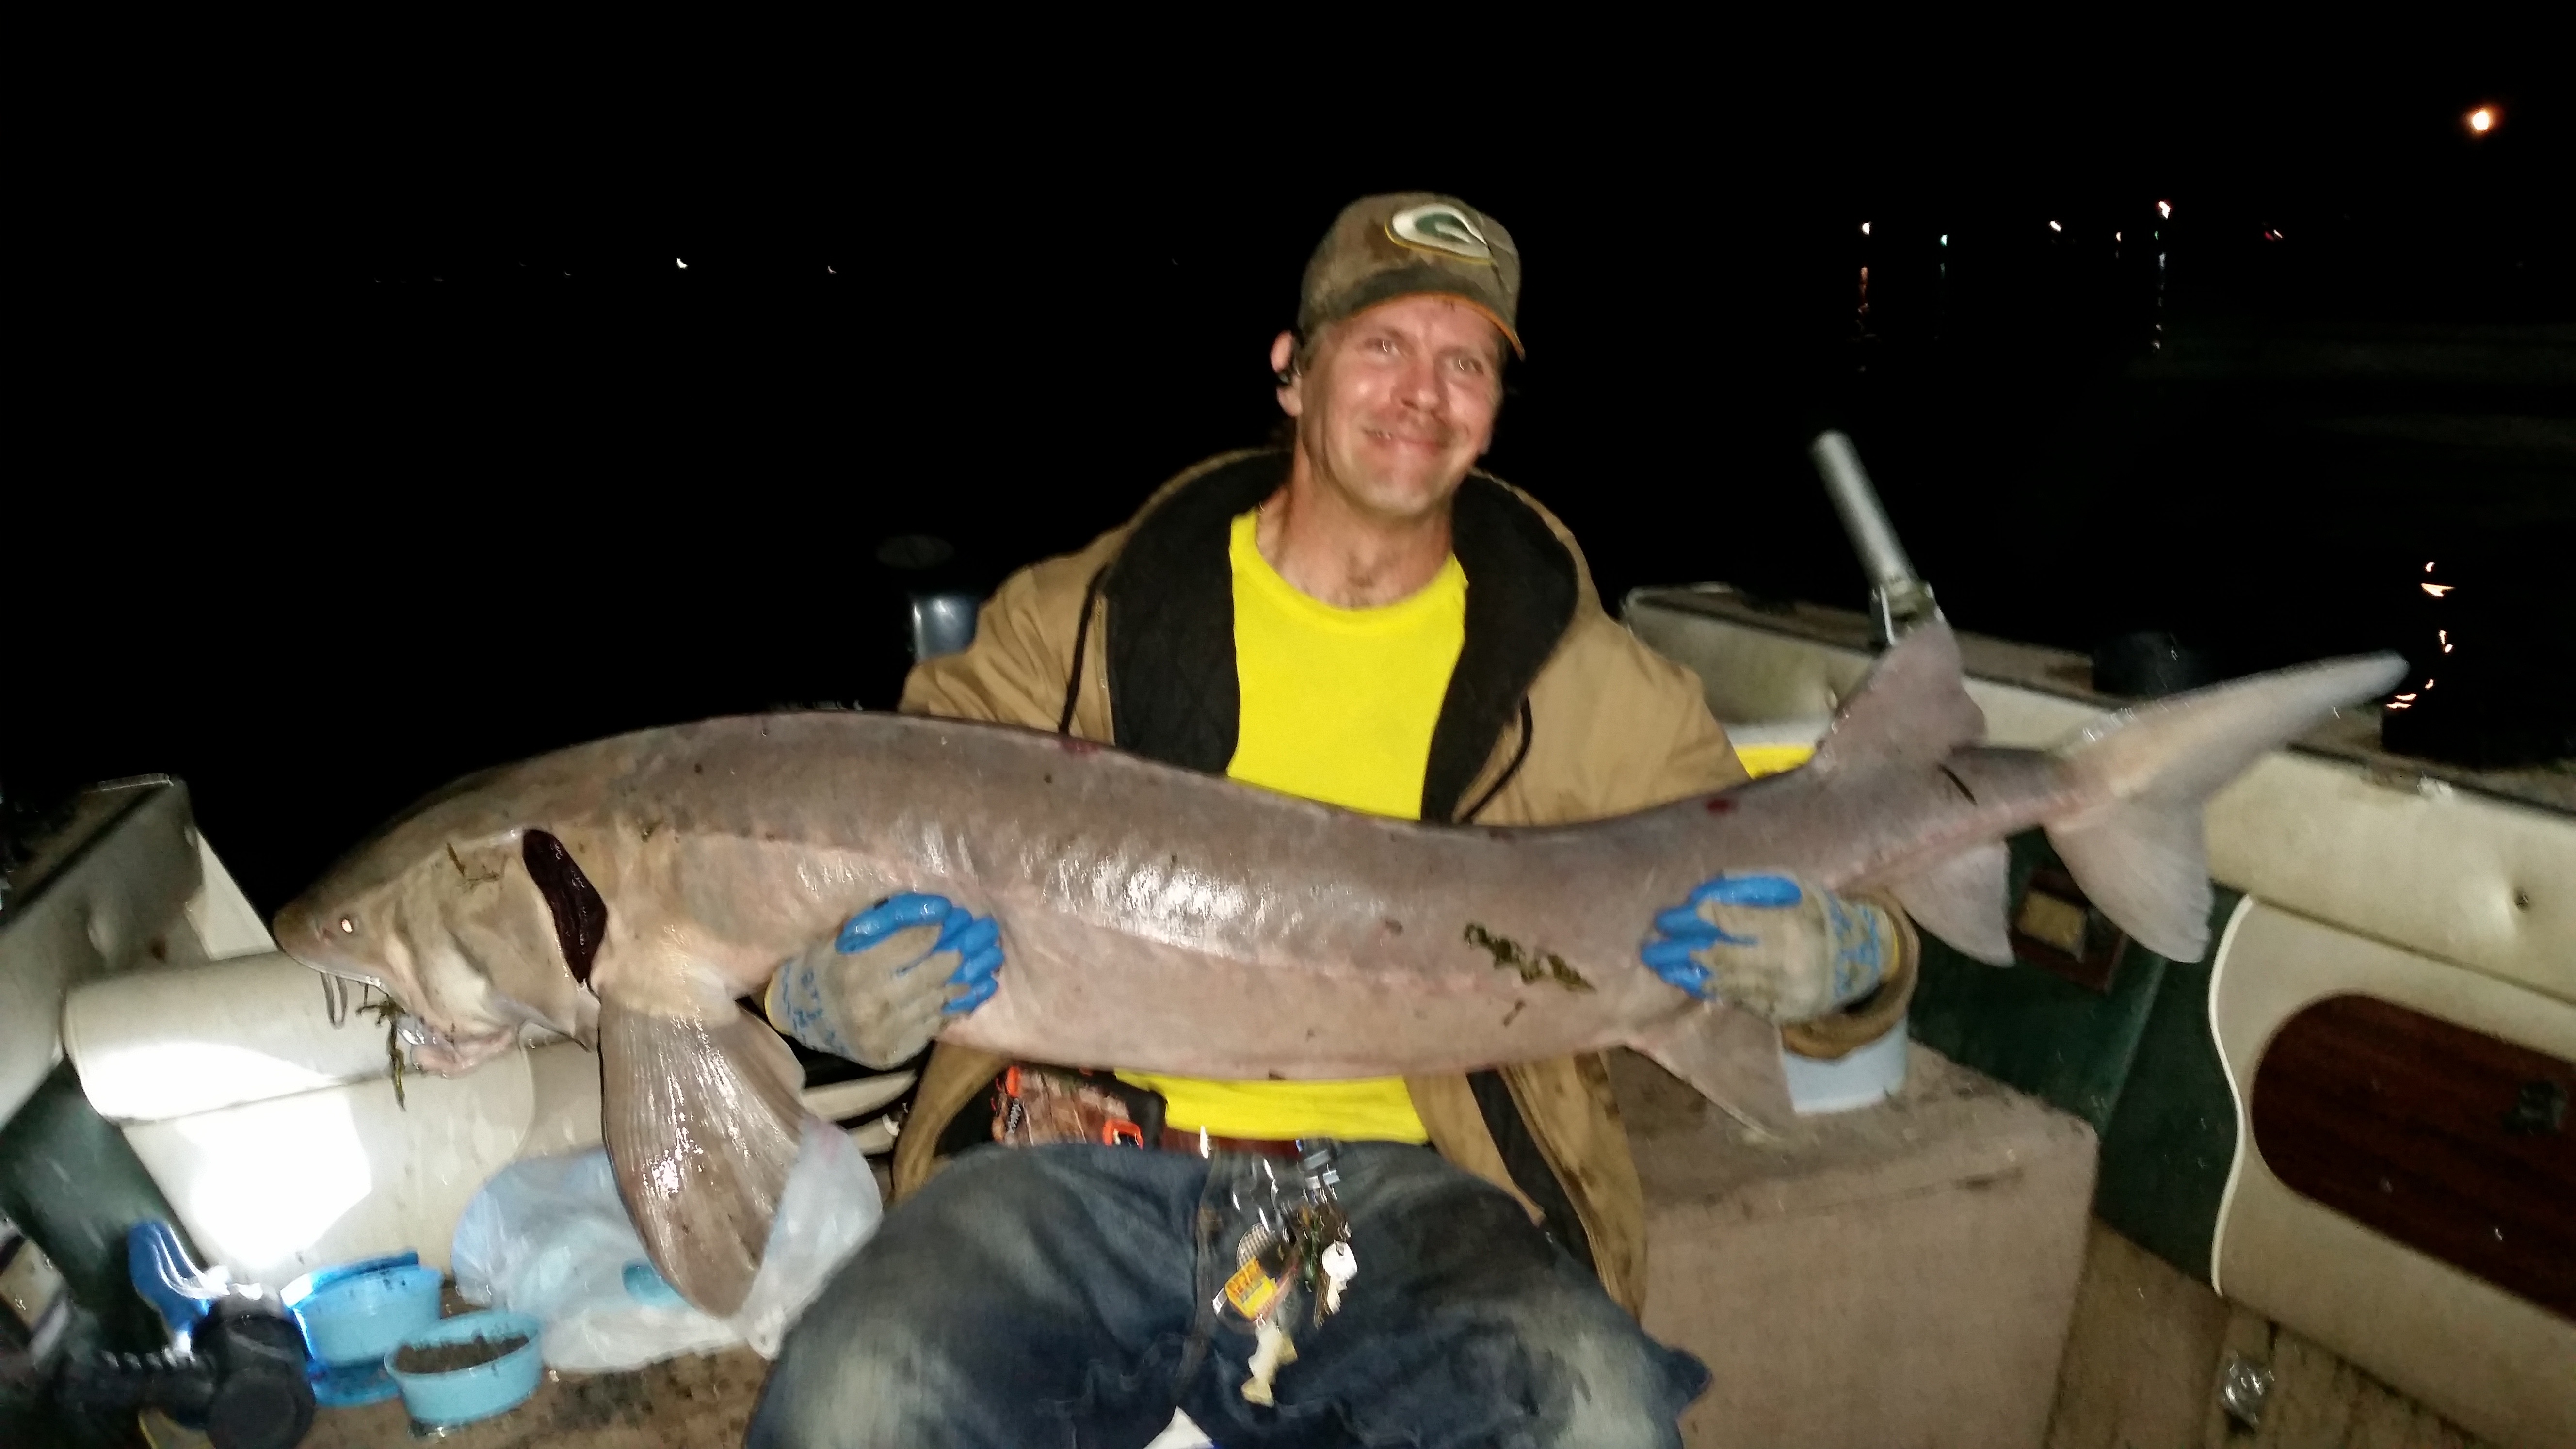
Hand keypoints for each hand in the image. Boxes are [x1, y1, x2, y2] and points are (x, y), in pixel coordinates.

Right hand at [764, 892, 1002, 1066]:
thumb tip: (939, 909)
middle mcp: (871, 1003)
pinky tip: (979, 987)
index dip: (938, 927)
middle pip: (933, 972)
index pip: (911, 943)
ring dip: (971, 975)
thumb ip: (889, 921)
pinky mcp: (894, 1053)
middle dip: (964, 948)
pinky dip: (959, 1003)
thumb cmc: (827, 965)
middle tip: (986, 932)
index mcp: (855, 968)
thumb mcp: (848, 935)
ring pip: (940, 999)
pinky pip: (936, 1024)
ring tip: (993, 957)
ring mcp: (884, 1033)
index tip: (957, 915)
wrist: (803, 1017)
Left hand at [1640, 872, 1893, 1022]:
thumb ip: (1748, 886)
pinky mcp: (1783, 1013)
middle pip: (1723, 957)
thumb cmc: (1816, 913)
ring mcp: (1786, 993)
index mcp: (1791, 925)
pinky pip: (1741, 1000)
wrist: (1860, 958)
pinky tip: (1692, 980)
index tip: (1667, 917)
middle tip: (1650, 948)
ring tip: (1662, 966)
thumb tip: (1703, 896)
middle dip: (1683, 951)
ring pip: (1727, 983)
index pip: (1732, 923)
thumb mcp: (1791, 887)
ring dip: (1691, 974)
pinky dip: (1714, 988)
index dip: (1696, 920)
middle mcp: (1787, 963)